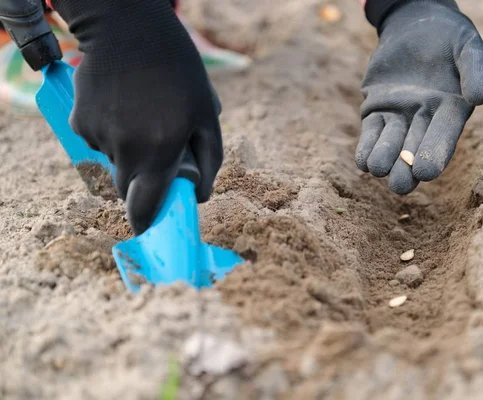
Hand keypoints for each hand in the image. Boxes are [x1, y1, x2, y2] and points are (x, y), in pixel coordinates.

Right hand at [53, 0, 222, 233]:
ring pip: (114, 162)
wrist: (128, 28)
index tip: (150, 228)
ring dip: (129, 152)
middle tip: (157, 152)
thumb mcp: (206, 111)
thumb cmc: (178, 70)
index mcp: (160, 150)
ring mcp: (99, 136)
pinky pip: (98, 141)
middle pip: (128, 187)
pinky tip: (122, 106)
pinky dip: (111, 133)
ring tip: (142, 116)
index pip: (146, 206)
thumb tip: (199, 196)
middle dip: (142, 180)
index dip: (147, 221)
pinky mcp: (80, 121)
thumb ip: (210, 158)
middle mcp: (126, 149)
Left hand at [356, 0, 482, 193]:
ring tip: (378, 169)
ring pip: (390, 144)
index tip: (426, 172)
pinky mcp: (377, 110)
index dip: (435, 154)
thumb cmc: (448, 37)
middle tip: (400, 185)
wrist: (416, 24)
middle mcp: (425, 120)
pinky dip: (367, 147)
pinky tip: (363, 161)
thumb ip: (475, 69)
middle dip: (407, 169)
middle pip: (415, 149)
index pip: (443, 137)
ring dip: (384, 159)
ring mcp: (399, 117)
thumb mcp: (467, 46)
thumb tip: (479, 98)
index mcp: (451, 111)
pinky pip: (371, 133)